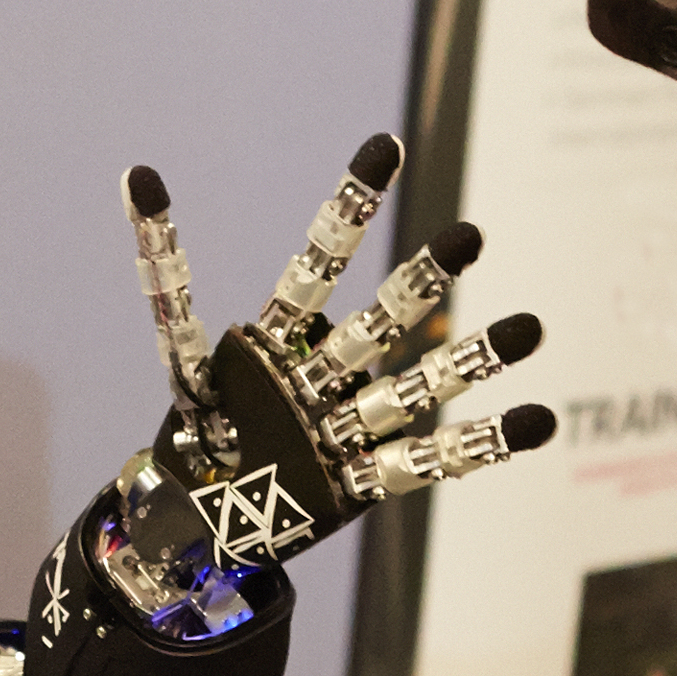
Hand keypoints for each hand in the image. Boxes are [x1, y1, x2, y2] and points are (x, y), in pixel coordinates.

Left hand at [101, 136, 548, 599]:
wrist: (196, 526)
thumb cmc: (191, 443)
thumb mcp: (182, 375)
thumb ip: (173, 299)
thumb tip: (139, 174)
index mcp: (278, 344)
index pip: (317, 264)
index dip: (349, 210)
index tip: (386, 149)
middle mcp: (325, 375)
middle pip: (378, 321)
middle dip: (421, 281)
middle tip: (470, 236)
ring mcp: (348, 428)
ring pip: (416, 387)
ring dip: (473, 360)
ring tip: (531, 329)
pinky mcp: (362, 484)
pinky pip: (425, 462)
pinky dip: (481, 443)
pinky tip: (537, 419)